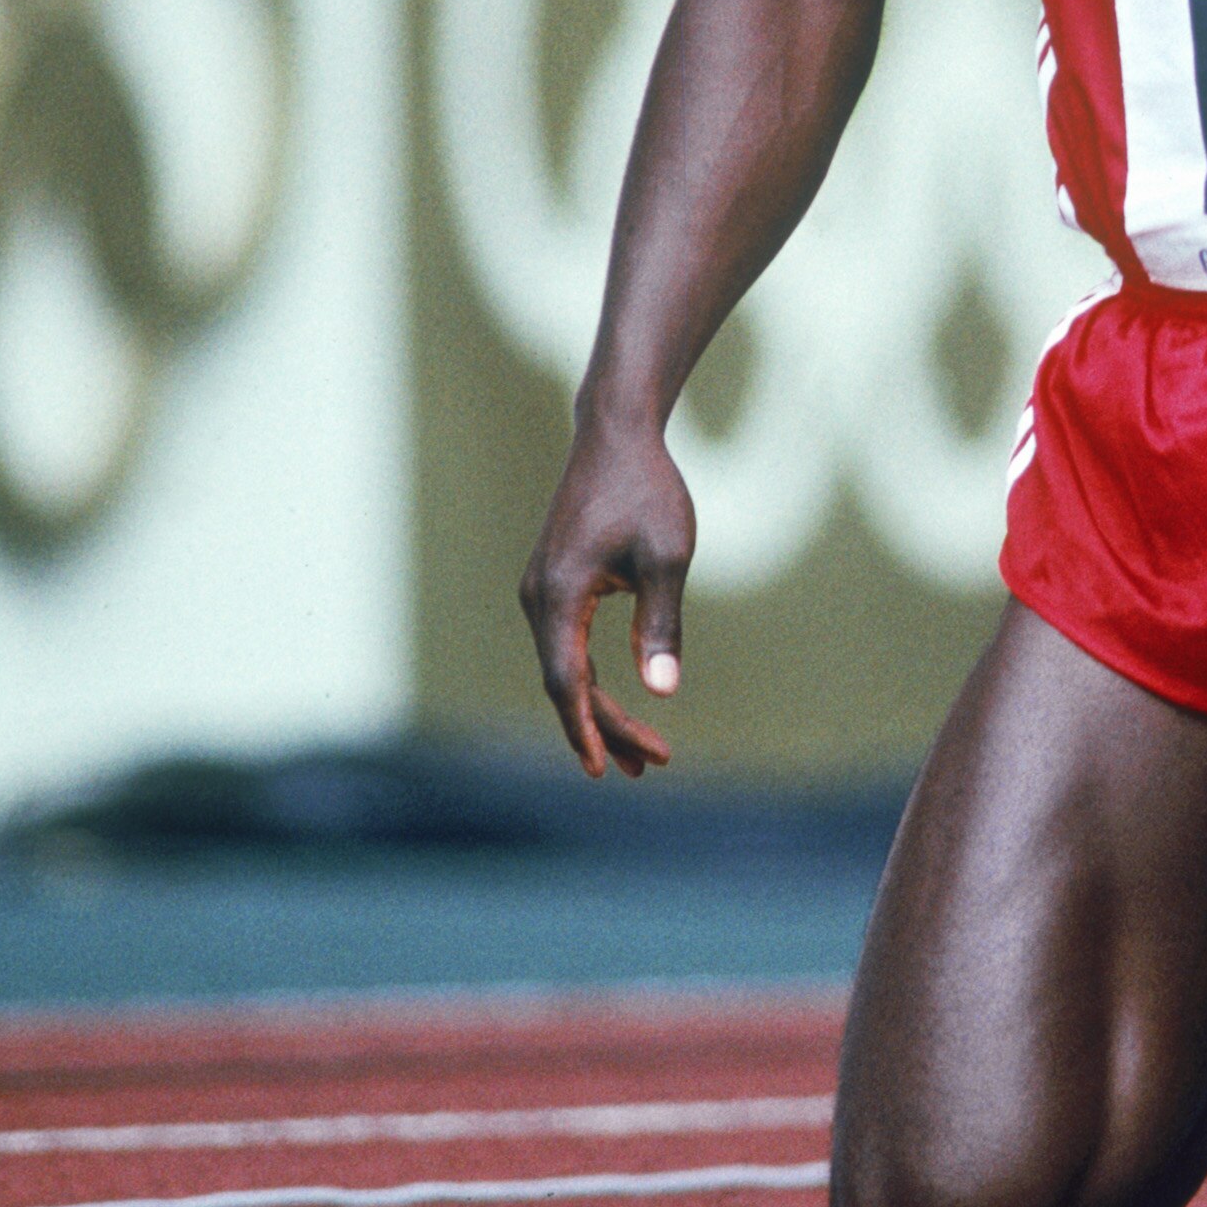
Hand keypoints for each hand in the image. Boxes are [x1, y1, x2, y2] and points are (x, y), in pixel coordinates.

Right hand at [518, 406, 696, 777]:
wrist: (617, 435)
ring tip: (644, 752)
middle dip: (607, 727)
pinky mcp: (555, 585)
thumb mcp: (667, 557)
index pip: (566, 681)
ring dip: (600, 710)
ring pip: (567, 668)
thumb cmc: (647, 490)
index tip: (603, 771)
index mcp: (559, 595)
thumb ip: (662, 623)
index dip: (586, 729)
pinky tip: (615, 704)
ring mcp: (542, 591)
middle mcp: (539, 598)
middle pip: (567, 683)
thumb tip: (664, 691)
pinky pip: (568, 647)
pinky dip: (591, 680)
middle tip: (655, 763)